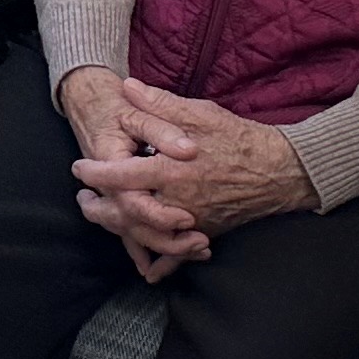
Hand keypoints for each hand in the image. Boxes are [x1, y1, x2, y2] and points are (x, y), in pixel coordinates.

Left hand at [61, 70, 313, 276]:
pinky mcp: (206, 232)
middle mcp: (179, 199)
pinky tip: (149, 270)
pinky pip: (179, 253)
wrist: (280, 169)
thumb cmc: (238, 138)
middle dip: (100, 209)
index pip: (123, 175)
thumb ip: (159, 104)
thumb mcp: (199, 113)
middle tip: (82, 200)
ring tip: (103, 219)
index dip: (96, 173)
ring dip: (121, 231)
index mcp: (173, 168)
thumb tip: (127, 88)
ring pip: (147, 235)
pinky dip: (163, 262)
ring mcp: (192, 220)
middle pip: (128, 212)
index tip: (79, 169)